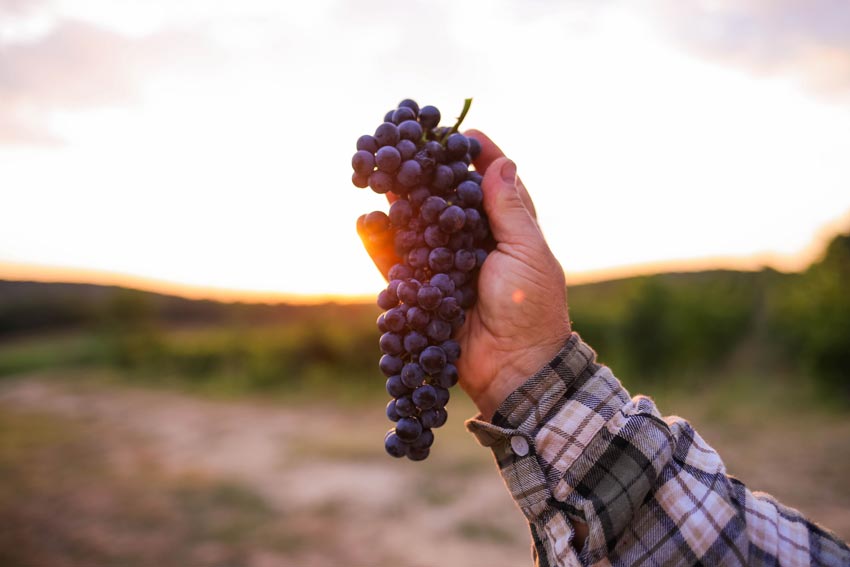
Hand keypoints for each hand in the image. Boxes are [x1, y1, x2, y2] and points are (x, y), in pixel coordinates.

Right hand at [360, 130, 571, 419]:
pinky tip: (367, 222)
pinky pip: (397, 262)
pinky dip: (380, 243)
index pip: (490, 182)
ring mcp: (447, 266)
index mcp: (508, 229)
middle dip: (426, 174)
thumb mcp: (527, 252)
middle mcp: (475, 242)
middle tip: (405, 149)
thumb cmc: (531, 307)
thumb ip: (508, 209)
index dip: (476, 156)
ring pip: (417, 226)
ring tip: (379, 177)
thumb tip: (501, 161)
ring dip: (399, 204)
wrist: (514, 367)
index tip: (459, 133)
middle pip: (446, 200)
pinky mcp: (424, 290)